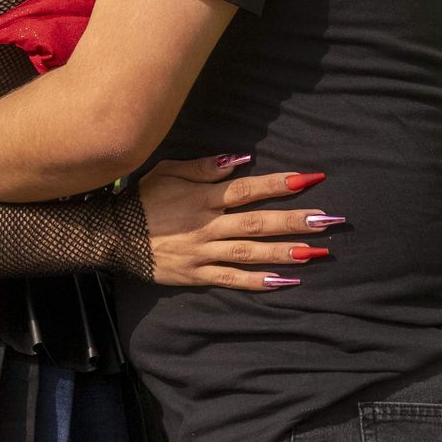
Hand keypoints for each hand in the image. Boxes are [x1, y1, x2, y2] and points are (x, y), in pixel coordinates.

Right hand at [137, 156, 337, 290]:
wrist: (113, 235)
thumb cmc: (143, 198)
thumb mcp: (168, 170)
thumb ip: (205, 166)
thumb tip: (240, 159)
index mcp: (202, 197)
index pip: (248, 189)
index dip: (279, 184)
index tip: (309, 179)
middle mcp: (206, 224)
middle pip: (257, 222)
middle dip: (295, 220)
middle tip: (329, 220)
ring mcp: (202, 252)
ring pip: (249, 252)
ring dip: (285, 252)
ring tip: (316, 252)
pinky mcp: (196, 275)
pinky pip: (231, 279)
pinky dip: (257, 281)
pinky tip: (284, 282)